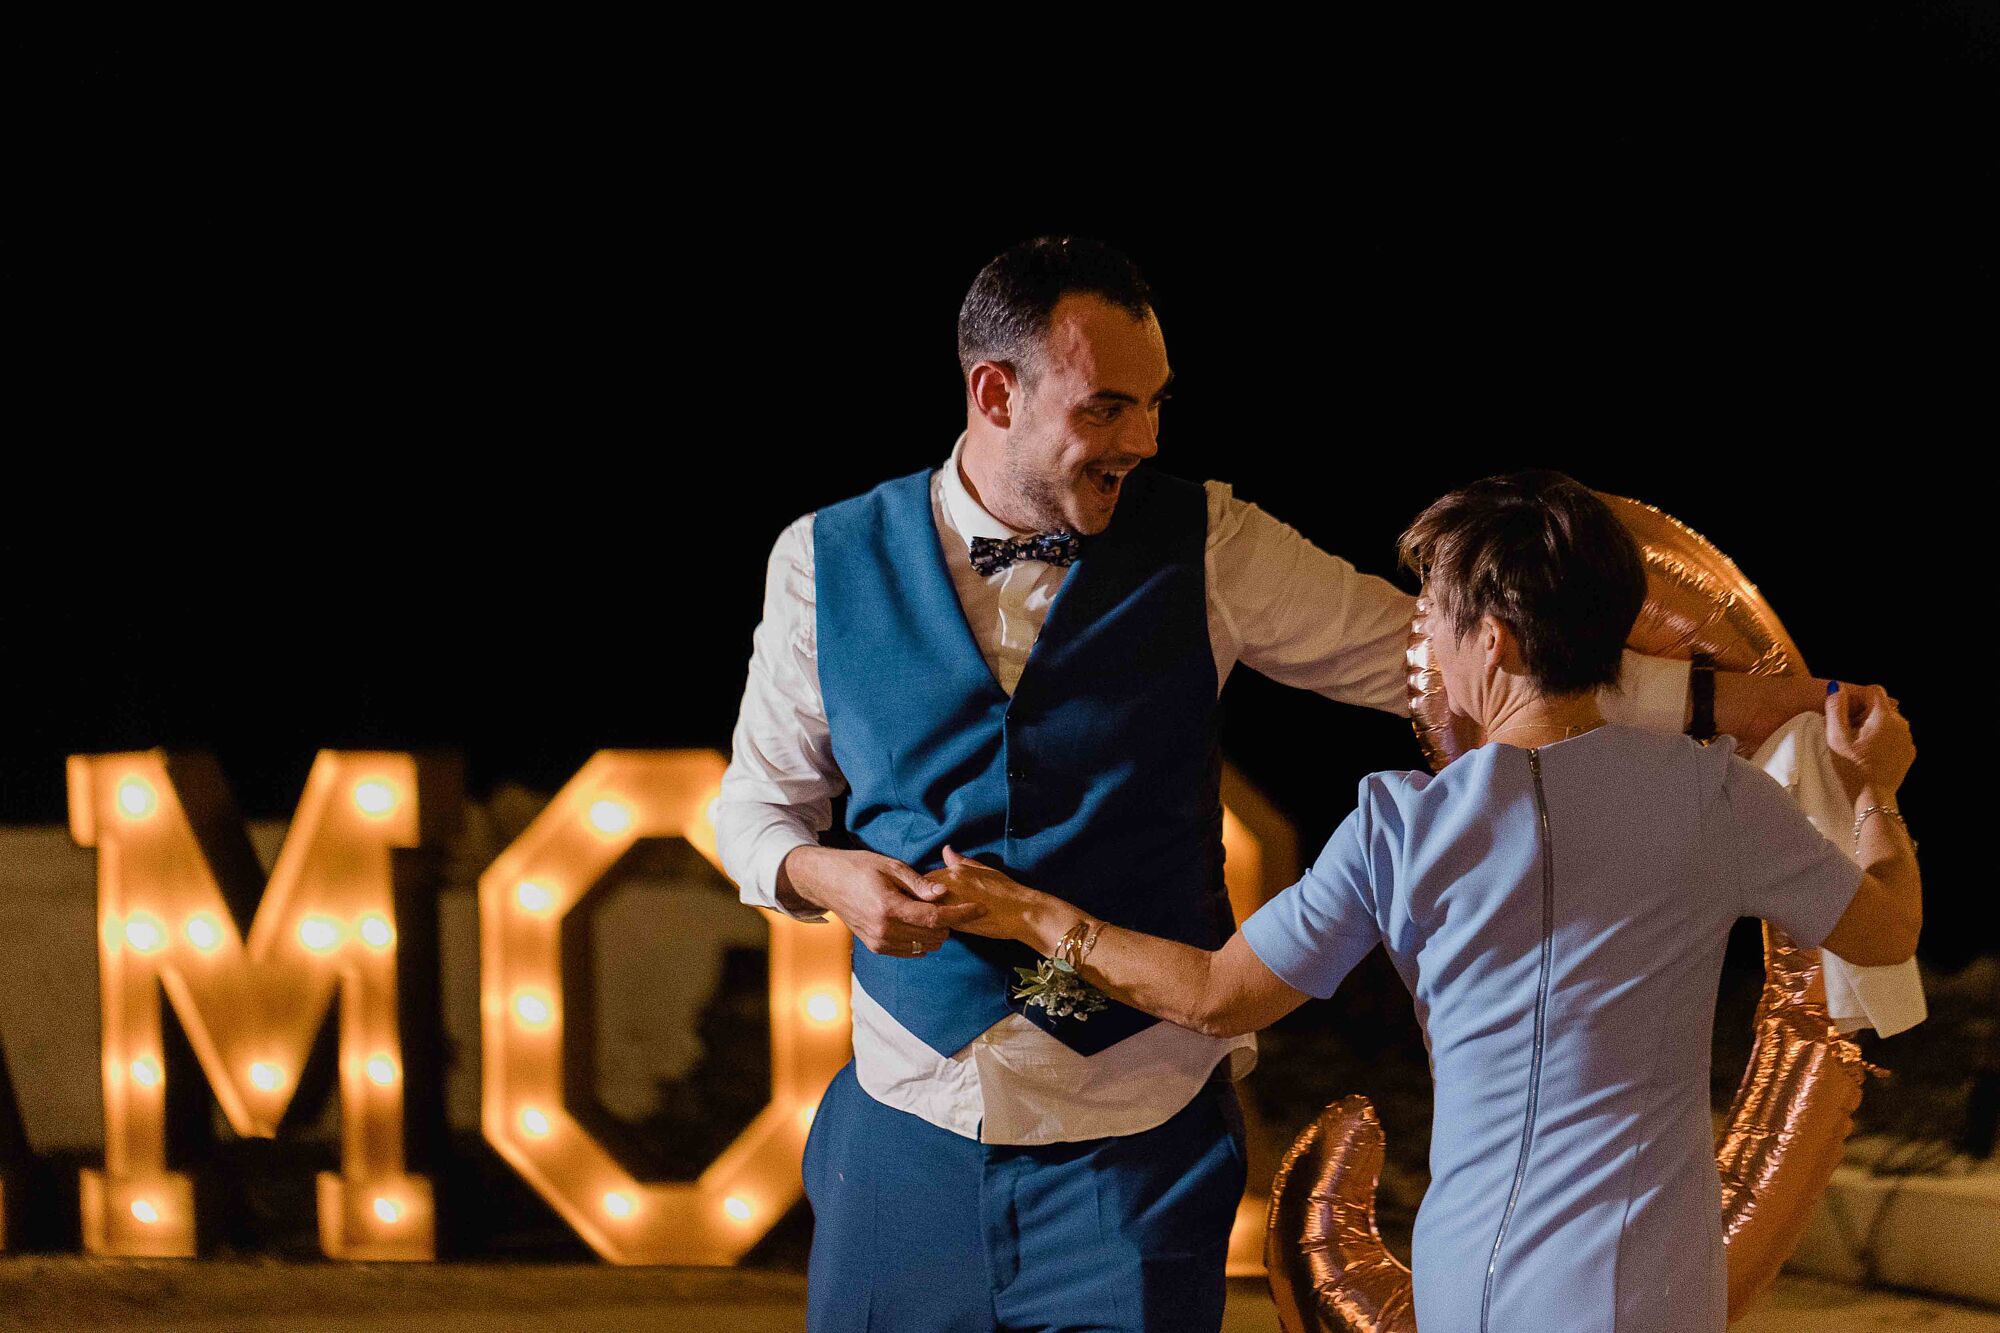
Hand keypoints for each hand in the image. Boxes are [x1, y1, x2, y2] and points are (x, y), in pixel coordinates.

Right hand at [779, 845, 985, 955]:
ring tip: (936, 911)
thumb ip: (919, 884)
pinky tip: (921, 921)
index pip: (935, 918)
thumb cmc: (860, 868)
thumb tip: (944, 893)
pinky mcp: (877, 948)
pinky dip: (922, 939)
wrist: (828, 883)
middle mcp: (884, 930)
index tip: (980, 907)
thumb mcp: (892, 867)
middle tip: (955, 904)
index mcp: (889, 908)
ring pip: (925, 947)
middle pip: (933, 936)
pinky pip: (911, 951)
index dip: (961, 914)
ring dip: (937, 932)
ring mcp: (879, 943)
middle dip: (950, 922)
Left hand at [919, 846, 1058, 944]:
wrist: (1023, 912)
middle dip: (918, 900)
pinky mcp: (954, 921)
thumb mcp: (984, 870)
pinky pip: (934, 921)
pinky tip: (937, 928)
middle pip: (919, 892)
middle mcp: (949, 883)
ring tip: (927, 919)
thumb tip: (946, 850)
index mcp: (955, 870)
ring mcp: (951, 902)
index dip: (922, 888)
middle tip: (921, 909)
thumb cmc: (1007, 891)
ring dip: (923, 912)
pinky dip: (932, 923)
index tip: (923, 896)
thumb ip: (961, 862)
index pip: (924, 877)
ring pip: (924, 906)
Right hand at [1825, 682, 1914, 797]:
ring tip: (1859, 742)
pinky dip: (1884, 737)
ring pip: (1889, 720)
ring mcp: (1907, 738)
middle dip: (1865, 712)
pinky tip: (1871, 752)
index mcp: (1884, 717)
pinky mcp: (1908, 751)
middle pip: (1882, 705)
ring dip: (1874, 724)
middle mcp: (1901, 724)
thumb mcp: (1836, 737)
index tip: (1846, 712)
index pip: (1874, 690)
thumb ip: (1835, 708)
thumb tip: (1836, 688)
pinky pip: (1895, 735)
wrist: (1873, 797)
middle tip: (1849, 730)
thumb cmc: (1852, 767)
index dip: (1857, 697)